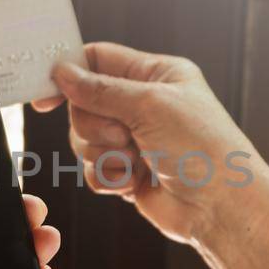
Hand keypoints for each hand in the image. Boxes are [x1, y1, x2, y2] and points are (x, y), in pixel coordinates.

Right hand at [33, 42, 257, 244]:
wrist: (221, 208)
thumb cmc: (203, 149)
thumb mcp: (151, 105)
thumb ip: (101, 90)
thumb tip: (62, 73)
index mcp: (157, 75)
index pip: (100, 60)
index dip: (70, 74)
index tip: (46, 97)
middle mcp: (144, 105)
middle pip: (83, 104)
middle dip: (96, 125)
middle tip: (124, 135)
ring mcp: (135, 140)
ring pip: (84, 140)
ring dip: (105, 154)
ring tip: (137, 162)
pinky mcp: (128, 173)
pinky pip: (93, 170)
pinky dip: (110, 178)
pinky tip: (136, 183)